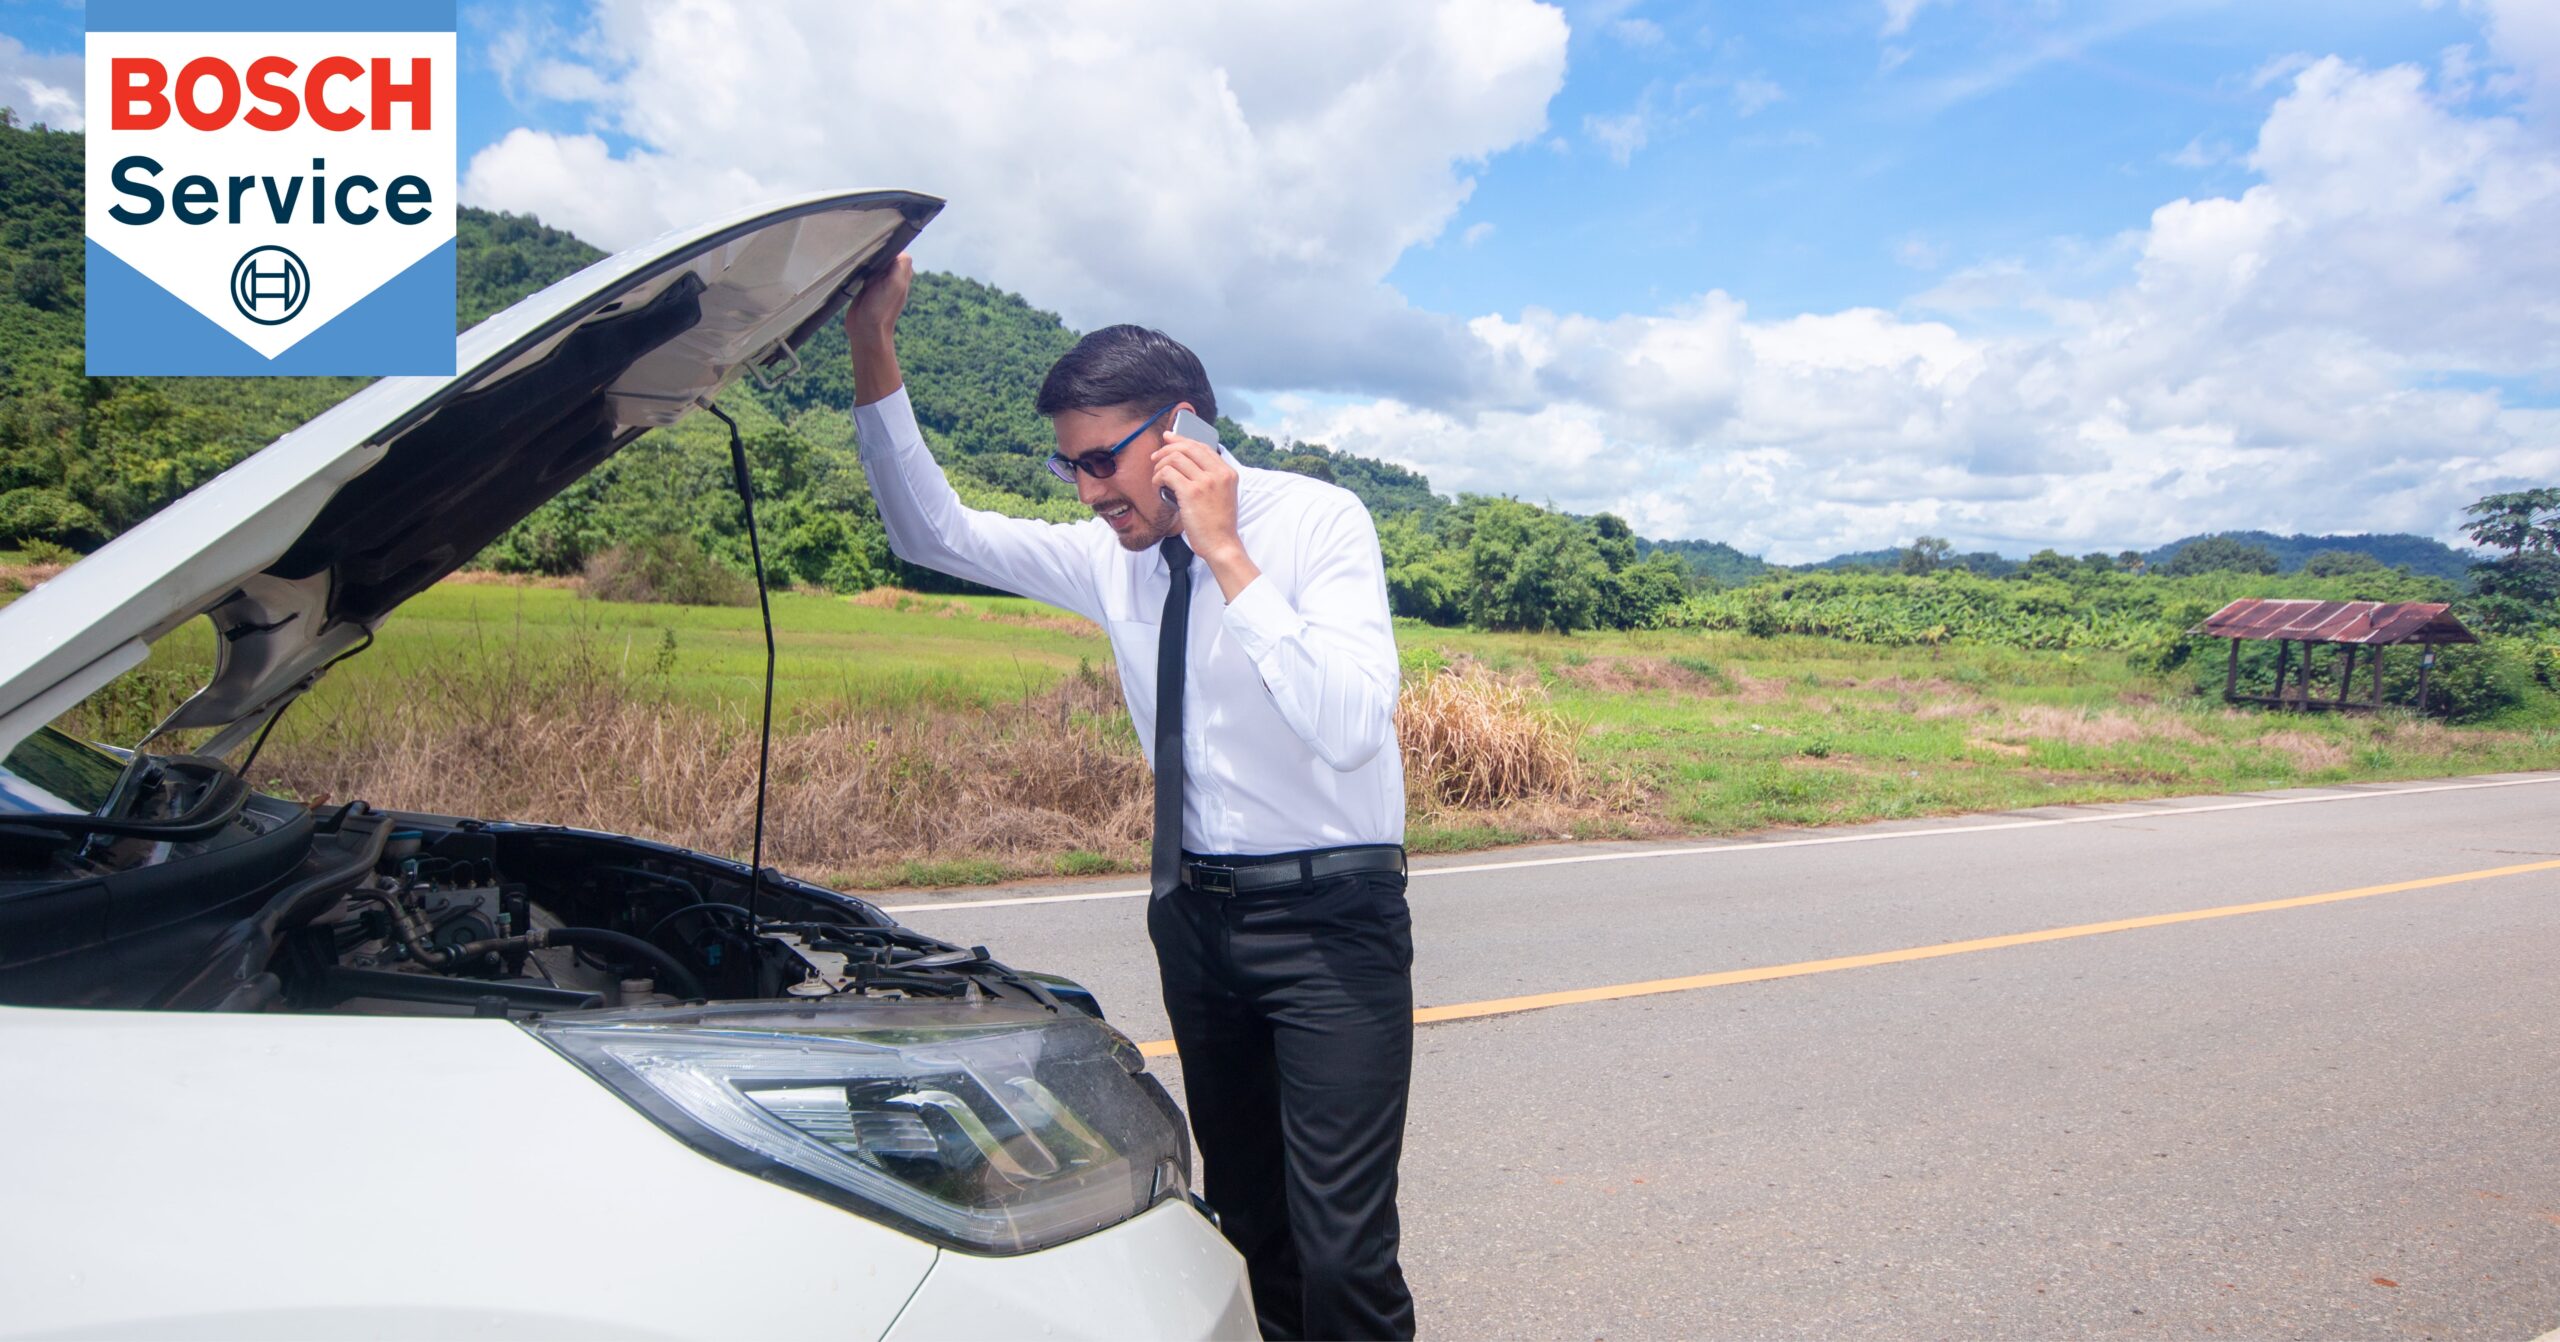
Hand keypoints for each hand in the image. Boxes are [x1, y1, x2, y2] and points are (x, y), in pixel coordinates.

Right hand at [844, 253, 912, 405]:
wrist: (865, 331)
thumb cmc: (881, 309)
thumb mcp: (896, 284)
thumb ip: (901, 265)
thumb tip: (899, 251)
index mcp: (902, 273)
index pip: (895, 249)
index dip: (884, 251)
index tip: (877, 262)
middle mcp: (891, 275)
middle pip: (880, 253)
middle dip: (872, 258)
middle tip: (870, 274)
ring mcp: (877, 280)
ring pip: (870, 261)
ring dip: (863, 266)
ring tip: (864, 281)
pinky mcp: (864, 285)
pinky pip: (860, 271)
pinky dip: (856, 272)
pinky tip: (856, 281)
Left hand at [1153, 425, 1261, 599]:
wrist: (1222, 544)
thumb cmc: (1218, 525)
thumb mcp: (1223, 495)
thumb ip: (1211, 478)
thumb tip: (1185, 463)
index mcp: (1228, 472)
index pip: (1202, 446)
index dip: (1182, 439)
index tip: (1168, 439)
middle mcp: (1219, 473)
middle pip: (1187, 447)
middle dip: (1166, 449)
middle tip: (1155, 457)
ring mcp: (1206, 482)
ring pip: (1175, 458)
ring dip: (1160, 466)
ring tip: (1157, 478)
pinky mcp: (1192, 492)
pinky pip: (1167, 474)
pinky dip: (1158, 478)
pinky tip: (1158, 486)